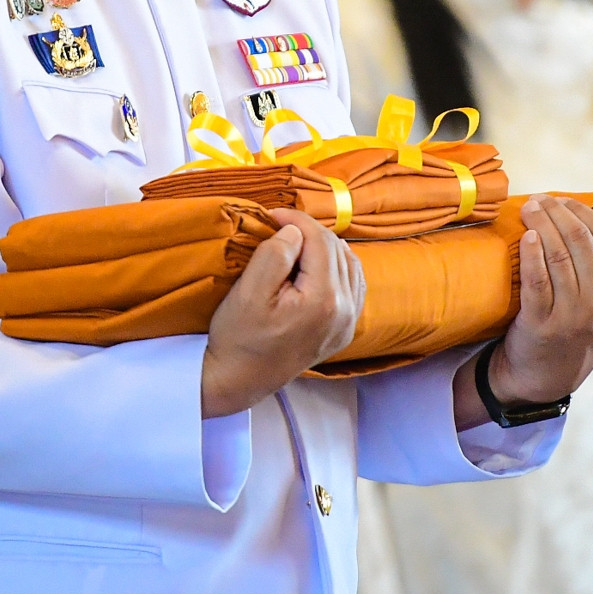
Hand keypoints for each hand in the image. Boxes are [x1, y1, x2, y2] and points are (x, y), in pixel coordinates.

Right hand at [201, 210, 364, 417]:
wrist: (240, 379)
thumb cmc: (239, 337)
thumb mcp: (249, 292)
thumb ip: (275, 255)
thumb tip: (295, 231)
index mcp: (324, 300)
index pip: (321, 241)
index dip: (298, 219)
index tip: (272, 213)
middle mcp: (345, 311)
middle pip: (337, 250)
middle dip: (309, 232)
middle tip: (279, 226)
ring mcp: (347, 324)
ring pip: (349, 264)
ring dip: (325, 247)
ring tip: (295, 242)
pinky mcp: (343, 331)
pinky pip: (353, 285)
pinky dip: (337, 267)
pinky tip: (316, 264)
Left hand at [453, 195, 592, 429]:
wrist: (550, 374)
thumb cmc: (583, 327)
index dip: (583, 210)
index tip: (561, 199)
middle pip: (582, 239)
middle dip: (558, 211)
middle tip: (539, 199)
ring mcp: (576, 315)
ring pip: (559, 254)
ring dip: (541, 223)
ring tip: (528, 209)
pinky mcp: (544, 324)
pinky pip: (537, 279)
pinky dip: (531, 253)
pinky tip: (527, 237)